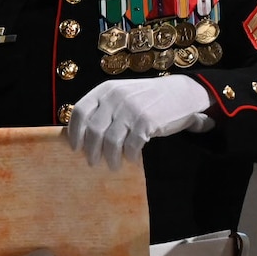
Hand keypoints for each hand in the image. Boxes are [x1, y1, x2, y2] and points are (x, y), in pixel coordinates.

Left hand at [66, 75, 215, 169]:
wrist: (181, 93)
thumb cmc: (148, 98)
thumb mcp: (122, 94)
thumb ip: (104, 108)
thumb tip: (82, 135)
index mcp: (105, 90)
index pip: (80, 112)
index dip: (75, 132)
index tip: (75, 147)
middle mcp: (115, 98)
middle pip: (93, 131)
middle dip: (91, 151)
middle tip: (93, 162)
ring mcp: (131, 109)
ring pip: (111, 142)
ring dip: (110, 158)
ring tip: (113, 165)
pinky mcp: (146, 121)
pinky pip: (131, 146)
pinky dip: (130, 156)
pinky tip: (132, 159)